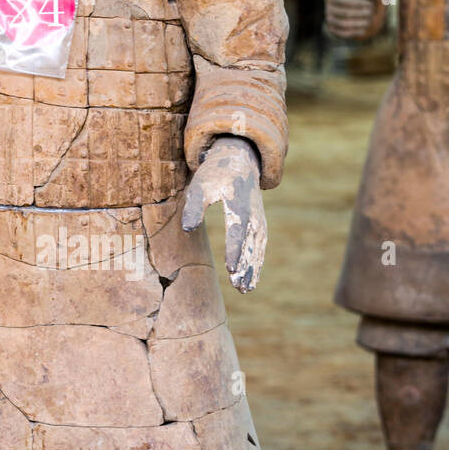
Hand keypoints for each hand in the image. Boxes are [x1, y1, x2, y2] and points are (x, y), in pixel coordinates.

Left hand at [182, 136, 265, 292]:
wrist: (239, 160)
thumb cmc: (214, 175)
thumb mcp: (199, 186)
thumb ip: (193, 207)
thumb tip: (187, 229)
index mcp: (237, 203)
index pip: (237, 232)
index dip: (234, 251)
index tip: (230, 269)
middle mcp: (252, 213)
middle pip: (250, 244)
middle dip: (245, 266)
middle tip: (239, 287)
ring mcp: (259, 219)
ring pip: (258, 248)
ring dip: (253, 269)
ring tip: (245, 289)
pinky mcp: (260, 223)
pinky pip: (260, 246)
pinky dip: (257, 263)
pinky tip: (251, 279)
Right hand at [325, 0, 380, 39]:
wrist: (349, 10)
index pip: (345, 1)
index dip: (359, 3)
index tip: (370, 4)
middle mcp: (329, 10)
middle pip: (345, 13)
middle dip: (361, 13)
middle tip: (372, 13)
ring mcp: (330, 21)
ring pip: (344, 24)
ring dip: (359, 23)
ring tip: (369, 21)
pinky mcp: (333, 31)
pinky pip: (343, 33)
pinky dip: (354, 32)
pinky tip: (364, 29)